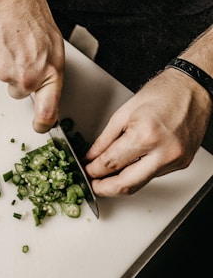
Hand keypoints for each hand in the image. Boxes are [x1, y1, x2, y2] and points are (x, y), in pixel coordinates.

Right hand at [0, 0, 63, 132]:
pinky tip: (3, 44)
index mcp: (50, 75)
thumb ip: (50, 75)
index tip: (40, 127)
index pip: (48, 113)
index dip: (43, 124)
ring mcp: (7, 75)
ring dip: (9, 68)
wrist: (9, 0)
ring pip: (7, 81)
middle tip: (24, 58)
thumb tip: (46, 93)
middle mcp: (29, 79)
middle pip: (21, 94)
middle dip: (21, 81)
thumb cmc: (33, 19)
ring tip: (14, 45)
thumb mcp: (54, 49)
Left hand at [85, 68, 211, 196]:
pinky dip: (137, 174)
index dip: (93, 171)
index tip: (87, 171)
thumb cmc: (162, 93)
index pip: (111, 164)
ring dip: (120, 183)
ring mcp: (175, 160)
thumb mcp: (124, 113)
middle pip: (126, 184)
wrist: (192, 88)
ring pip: (140, 184)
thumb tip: (92, 157)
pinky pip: (153, 175)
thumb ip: (104, 139)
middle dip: (104, 189)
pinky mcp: (181, 163)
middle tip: (93, 185)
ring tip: (106, 177)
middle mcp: (163, 152)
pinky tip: (128, 167)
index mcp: (145, 135)